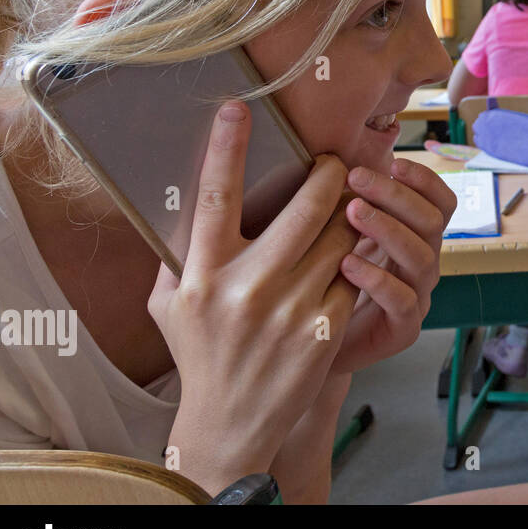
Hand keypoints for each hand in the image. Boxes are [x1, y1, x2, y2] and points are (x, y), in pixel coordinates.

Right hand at [149, 103, 359, 494]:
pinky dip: (356, 264)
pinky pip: (353, 276)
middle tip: (337, 161)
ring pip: (341, 238)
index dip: (226, 148)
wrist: (231, 420)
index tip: (237, 108)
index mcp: (201, 274)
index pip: (214, 197)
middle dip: (330, 175)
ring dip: (351, 218)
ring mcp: (290, 309)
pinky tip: (352, 261)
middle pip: (304, 206)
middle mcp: (245, 287)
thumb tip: (190, 199)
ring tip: (350, 209)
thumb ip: (179, 254)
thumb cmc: (201, 353)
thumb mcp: (171, 304)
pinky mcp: (324, 329)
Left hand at [332, 158, 455, 374]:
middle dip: (397, 195)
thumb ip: (346, 204)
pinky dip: (376, 278)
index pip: (441, 203)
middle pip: (431, 222)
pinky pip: (403, 301)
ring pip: (421, 257)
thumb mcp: (338, 235)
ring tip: (352, 212)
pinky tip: (346, 263)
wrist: (312, 345)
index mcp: (416, 237)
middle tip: (358, 179)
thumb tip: (328, 159)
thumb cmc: (324, 281)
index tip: (392, 162)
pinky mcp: (403, 329)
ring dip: (388, 229)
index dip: (424, 180)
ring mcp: (417, 296)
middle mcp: (422, 264)